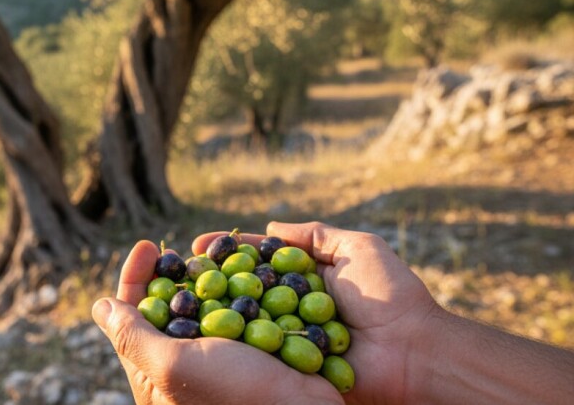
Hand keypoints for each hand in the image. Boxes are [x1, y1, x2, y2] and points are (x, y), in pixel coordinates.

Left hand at [92, 240, 341, 404]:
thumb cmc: (236, 395)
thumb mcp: (172, 366)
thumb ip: (134, 337)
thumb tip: (99, 305)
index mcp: (156, 377)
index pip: (133, 319)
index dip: (135, 278)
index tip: (146, 245)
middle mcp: (186, 366)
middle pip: (167, 308)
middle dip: (169, 273)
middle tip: (175, 248)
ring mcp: (220, 356)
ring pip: (204, 304)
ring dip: (205, 274)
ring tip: (207, 253)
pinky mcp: (251, 347)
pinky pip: (238, 308)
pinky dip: (238, 285)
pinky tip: (243, 267)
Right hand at [192, 222, 441, 403]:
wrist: (413, 351)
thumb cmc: (391, 296)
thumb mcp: (358, 248)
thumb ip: (315, 235)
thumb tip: (271, 227)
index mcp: (305, 278)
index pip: (258, 260)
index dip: (228, 252)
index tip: (198, 245)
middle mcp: (292, 306)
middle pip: (244, 288)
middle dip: (211, 278)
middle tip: (179, 269)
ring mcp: (290, 336)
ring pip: (245, 319)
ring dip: (214, 308)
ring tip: (181, 297)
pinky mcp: (291, 366)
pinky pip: (258, 352)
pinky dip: (233, 342)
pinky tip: (203, 330)